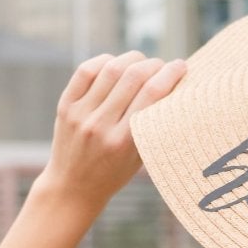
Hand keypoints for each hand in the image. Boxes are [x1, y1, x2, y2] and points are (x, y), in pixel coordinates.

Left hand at [34, 51, 186, 216]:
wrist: (72, 188)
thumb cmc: (113, 174)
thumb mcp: (140, 157)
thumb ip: (153, 126)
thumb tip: (172, 87)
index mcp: (123, 141)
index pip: (152, 94)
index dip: (171, 73)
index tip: (182, 66)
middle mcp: (100, 125)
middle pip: (133, 76)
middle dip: (154, 64)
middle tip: (163, 65)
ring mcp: (80, 114)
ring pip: (111, 68)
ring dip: (132, 59)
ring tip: (142, 62)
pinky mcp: (65, 106)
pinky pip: (86, 71)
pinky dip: (105, 61)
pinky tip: (116, 64)